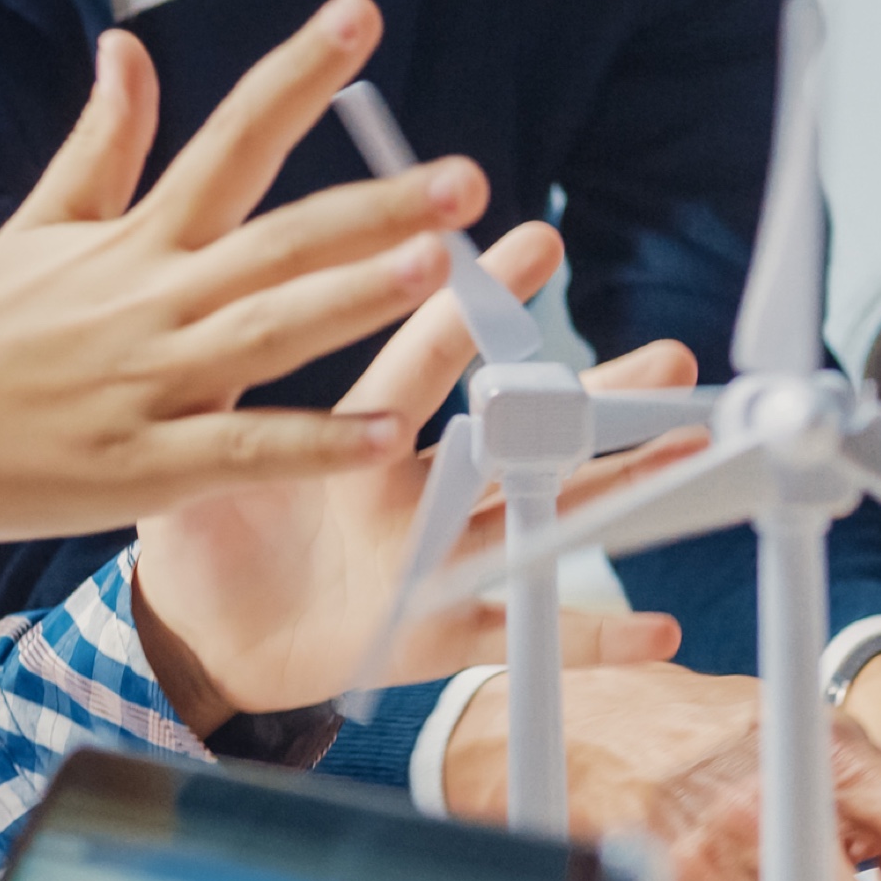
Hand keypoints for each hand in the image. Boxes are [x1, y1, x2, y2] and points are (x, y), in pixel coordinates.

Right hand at [0, 0, 481, 603]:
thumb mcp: (40, 226)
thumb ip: (105, 143)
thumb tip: (129, 46)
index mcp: (137, 242)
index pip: (231, 139)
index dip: (298, 77)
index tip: (360, 14)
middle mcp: (153, 301)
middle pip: (280, 240)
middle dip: (374, 205)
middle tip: (467, 177)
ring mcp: (151, 383)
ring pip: (269, 333)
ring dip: (352, 298)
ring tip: (435, 268)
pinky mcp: (144, 466)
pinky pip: (244, 450)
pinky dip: (314, 444)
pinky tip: (388, 431)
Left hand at [130, 218, 697, 720]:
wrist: (189, 634)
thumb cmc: (199, 531)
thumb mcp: (201, 458)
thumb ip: (220, 396)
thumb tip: (199, 299)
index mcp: (361, 436)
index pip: (426, 362)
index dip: (473, 308)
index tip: (532, 244)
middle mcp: (416, 491)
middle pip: (517, 435)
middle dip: (594, 397)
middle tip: (670, 358)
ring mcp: (435, 560)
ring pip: (541, 518)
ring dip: (618, 490)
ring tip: (691, 457)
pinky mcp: (434, 633)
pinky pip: (518, 632)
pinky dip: (588, 635)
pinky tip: (657, 629)